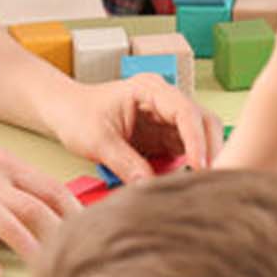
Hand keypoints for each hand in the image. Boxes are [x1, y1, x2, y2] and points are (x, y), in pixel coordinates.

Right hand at [0, 132, 72, 276]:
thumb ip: (22, 184)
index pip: (50, 189)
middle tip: (74, 256)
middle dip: (57, 233)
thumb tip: (62, 210)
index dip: (75, 214)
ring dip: (23, 243)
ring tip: (41, 266)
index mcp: (3, 164)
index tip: (92, 234)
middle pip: (30, 205)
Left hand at [41, 73, 223, 181]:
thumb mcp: (96, 140)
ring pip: (201, 137)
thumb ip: (123, 161)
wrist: (65, 112)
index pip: (186, 111)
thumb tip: (148, 186)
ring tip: (202, 187)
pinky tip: (187, 186)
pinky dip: (191, 169)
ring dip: (205, 160)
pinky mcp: (165, 138)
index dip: (196, 140)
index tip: (200, 167)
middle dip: (211, 150)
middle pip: (204, 122)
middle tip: (211, 182)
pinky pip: (187, 152)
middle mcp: (165, 100)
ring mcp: (167, 119)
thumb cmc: (77, 115)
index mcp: (150, 89)